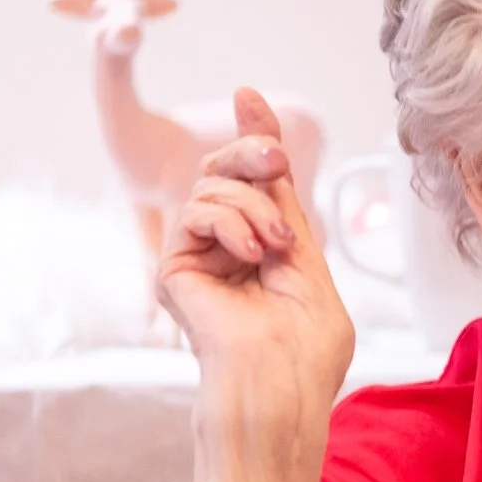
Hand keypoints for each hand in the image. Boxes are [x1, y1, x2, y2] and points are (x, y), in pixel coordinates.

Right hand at [158, 89, 353, 447]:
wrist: (282, 386)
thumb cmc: (306, 347)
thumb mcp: (308, 260)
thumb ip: (285, 203)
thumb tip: (266, 146)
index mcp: (262, 250)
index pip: (252, 182)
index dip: (252, 135)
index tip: (247, 95)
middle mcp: (226, 251)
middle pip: (223, 171)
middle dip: (251, 151)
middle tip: (276, 160)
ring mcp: (197, 260)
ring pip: (211, 187)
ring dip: (253, 206)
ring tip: (276, 247)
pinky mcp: (173, 269)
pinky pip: (196, 213)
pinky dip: (231, 224)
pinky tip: (251, 255)